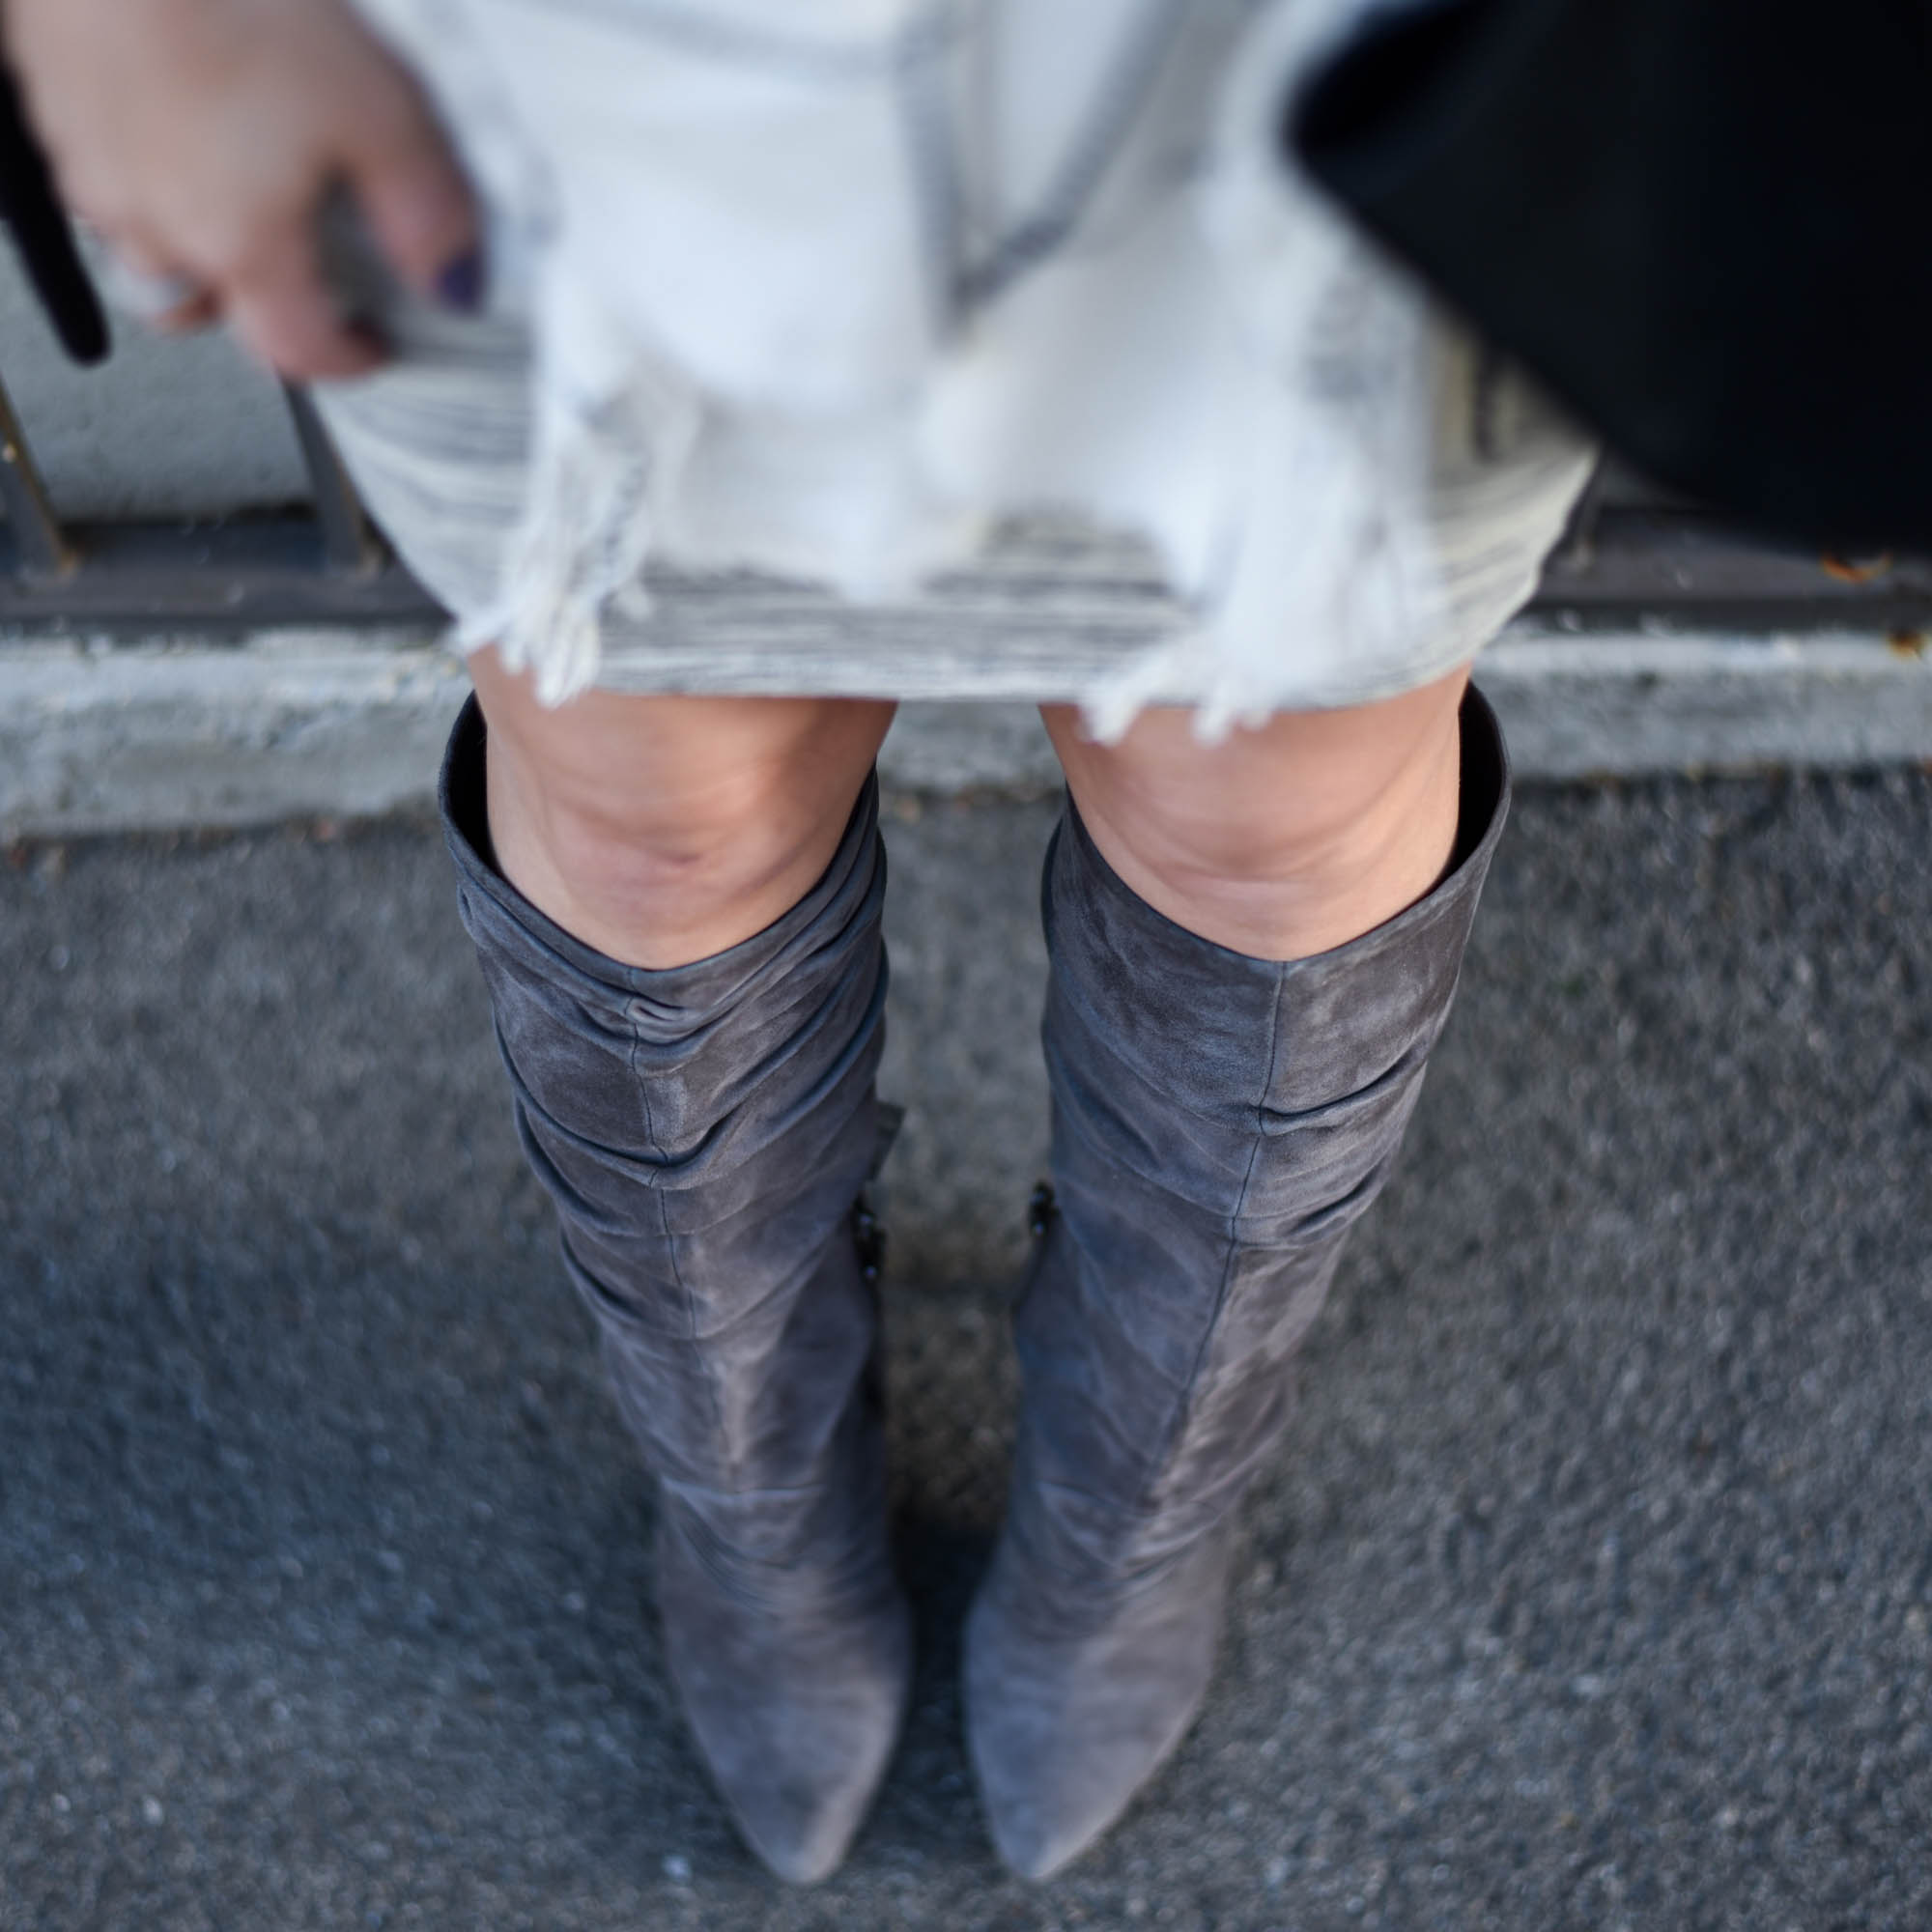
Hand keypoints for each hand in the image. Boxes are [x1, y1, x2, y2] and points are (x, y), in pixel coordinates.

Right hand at [2, 0, 479, 377]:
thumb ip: (425, 211)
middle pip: (206, 310)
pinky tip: (180, 123)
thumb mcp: (376, 110)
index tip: (373, 346)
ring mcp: (87, 163)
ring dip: (194, 249)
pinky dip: (147, 173)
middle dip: (261, 310)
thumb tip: (458, 284)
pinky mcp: (50, 101)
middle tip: (310, 284)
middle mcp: (149, 223)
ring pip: (142, 248)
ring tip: (243, 207)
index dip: (346, 360)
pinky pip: (101, 173)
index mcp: (236, 244)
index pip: (295, 352)